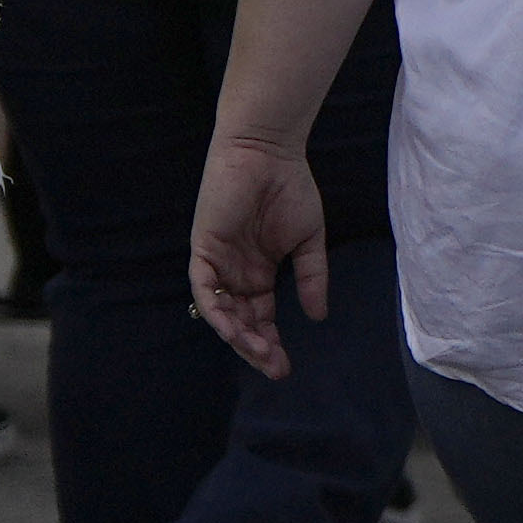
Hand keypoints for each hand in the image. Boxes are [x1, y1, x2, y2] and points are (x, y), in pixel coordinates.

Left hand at [191, 121, 328, 379]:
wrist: (268, 154)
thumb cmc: (289, 189)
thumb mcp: (308, 240)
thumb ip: (312, 276)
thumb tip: (319, 316)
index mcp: (258, 272)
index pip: (260, 316)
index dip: (270, 342)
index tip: (285, 366)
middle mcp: (235, 274)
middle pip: (240, 321)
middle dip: (255, 347)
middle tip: (275, 368)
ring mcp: (218, 264)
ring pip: (221, 312)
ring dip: (238, 336)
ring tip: (260, 353)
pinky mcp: (203, 251)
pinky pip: (205, 289)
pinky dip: (217, 311)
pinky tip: (234, 329)